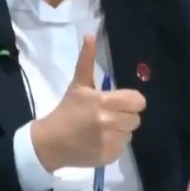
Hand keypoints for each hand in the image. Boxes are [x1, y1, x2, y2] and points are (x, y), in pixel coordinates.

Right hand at [31, 35, 146, 171]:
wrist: (51, 143)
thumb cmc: (66, 111)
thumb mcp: (77, 85)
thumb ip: (87, 61)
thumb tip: (90, 35)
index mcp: (104, 101)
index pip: (138, 101)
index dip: (130, 101)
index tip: (118, 101)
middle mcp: (110, 122)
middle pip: (135, 117)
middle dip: (123, 115)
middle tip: (106, 114)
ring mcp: (112, 141)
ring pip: (130, 132)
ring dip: (119, 129)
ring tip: (102, 128)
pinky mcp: (112, 156)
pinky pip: (123, 146)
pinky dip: (114, 143)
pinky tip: (99, 140)